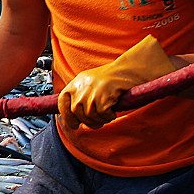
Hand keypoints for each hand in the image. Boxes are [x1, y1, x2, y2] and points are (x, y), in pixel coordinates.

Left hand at [58, 35, 175, 128]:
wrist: (131, 68)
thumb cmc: (114, 79)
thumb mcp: (91, 84)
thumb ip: (81, 97)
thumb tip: (74, 119)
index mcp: (77, 82)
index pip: (62, 101)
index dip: (67, 115)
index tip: (74, 124)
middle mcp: (82, 85)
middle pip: (76, 112)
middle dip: (87, 121)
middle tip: (98, 122)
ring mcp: (92, 90)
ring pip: (89, 116)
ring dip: (99, 120)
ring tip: (108, 115)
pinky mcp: (104, 95)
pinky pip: (102, 115)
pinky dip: (109, 116)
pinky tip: (114, 110)